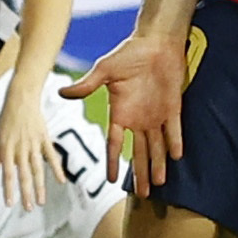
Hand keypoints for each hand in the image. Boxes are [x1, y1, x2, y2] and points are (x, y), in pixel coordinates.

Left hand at [0, 84, 54, 212]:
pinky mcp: (44, 139)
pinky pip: (52, 156)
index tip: (10, 204)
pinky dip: (57, 169)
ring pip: (38, 169)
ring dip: (40, 187)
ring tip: (41, 202)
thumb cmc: (5, 121)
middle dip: (26, 193)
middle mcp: (19, 148)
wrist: (20, 100)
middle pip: (24, 175)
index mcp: (6, 149)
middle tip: (28, 209)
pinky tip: (61, 181)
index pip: (7, 174)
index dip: (8, 190)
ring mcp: (33, 144)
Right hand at [60, 29, 184, 195]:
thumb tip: (61, 92)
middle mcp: (137, 119)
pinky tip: (176, 157)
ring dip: (157, 165)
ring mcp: (156, 115)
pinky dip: (175, 143)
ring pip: (156, 147)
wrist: (156, 42)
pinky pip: (174, 130)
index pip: (115, 144)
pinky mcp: (173, 108)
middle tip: (142, 195)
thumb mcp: (105, 70)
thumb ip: (87, 85)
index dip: (113, 162)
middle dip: (140, 173)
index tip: (110, 180)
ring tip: (158, 185)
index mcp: (119, 113)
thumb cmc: (129, 53)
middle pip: (138, 153)